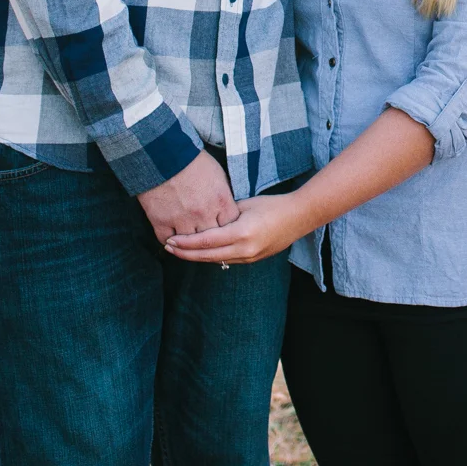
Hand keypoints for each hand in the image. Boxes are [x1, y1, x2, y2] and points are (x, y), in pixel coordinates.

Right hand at [137, 150, 239, 241]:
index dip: (228, 226)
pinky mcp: (160, 221)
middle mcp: (203, 213)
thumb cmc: (192, 160)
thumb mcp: (218, 174)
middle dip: (211, 235)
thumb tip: (227, 209)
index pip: (231, 225)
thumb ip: (224, 195)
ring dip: (190, 240)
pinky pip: (166, 240)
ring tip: (189, 238)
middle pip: (212, 237)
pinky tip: (172, 237)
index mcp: (220, 200)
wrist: (162, 153)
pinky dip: (169, 240)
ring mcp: (181, 219)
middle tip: (207, 234)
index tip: (223, 225)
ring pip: (190, 243)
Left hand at [165, 193, 311, 264]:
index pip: (206, 241)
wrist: (299, 217)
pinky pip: (227, 260)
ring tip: (180, 251)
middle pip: (207, 256)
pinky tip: (201, 252)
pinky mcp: (253, 260)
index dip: (185, 243)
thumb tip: (205, 220)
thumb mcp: (245, 205)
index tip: (170, 240)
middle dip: (185, 253)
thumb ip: (224, 214)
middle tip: (167, 248)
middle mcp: (244, 249)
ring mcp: (249, 257)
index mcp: (241, 233)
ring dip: (196, 257)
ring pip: (215, 260)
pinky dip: (211, 257)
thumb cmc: (273, 205)